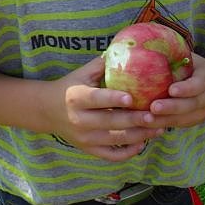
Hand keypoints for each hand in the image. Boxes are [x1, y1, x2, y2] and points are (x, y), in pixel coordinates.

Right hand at [44, 56, 165, 160]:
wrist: (47, 110)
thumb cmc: (70, 87)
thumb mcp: (82, 73)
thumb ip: (103, 64)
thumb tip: (128, 49)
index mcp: (77, 98)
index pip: (97, 99)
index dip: (114, 99)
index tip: (132, 97)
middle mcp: (80, 120)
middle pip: (111, 122)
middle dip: (134, 120)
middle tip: (154, 115)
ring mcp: (85, 138)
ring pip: (115, 140)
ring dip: (139, 136)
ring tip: (157, 128)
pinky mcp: (89, 149)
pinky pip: (111, 155)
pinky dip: (128, 152)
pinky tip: (143, 143)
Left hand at [148, 33, 204, 127]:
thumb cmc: (196, 66)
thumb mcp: (191, 56)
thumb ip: (174, 52)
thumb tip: (144, 40)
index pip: (198, 85)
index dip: (186, 89)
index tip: (171, 89)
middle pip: (190, 106)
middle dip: (172, 108)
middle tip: (153, 108)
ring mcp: (202, 112)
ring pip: (184, 119)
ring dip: (164, 120)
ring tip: (145, 119)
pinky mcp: (193, 122)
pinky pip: (178, 126)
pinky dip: (163, 125)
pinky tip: (146, 125)